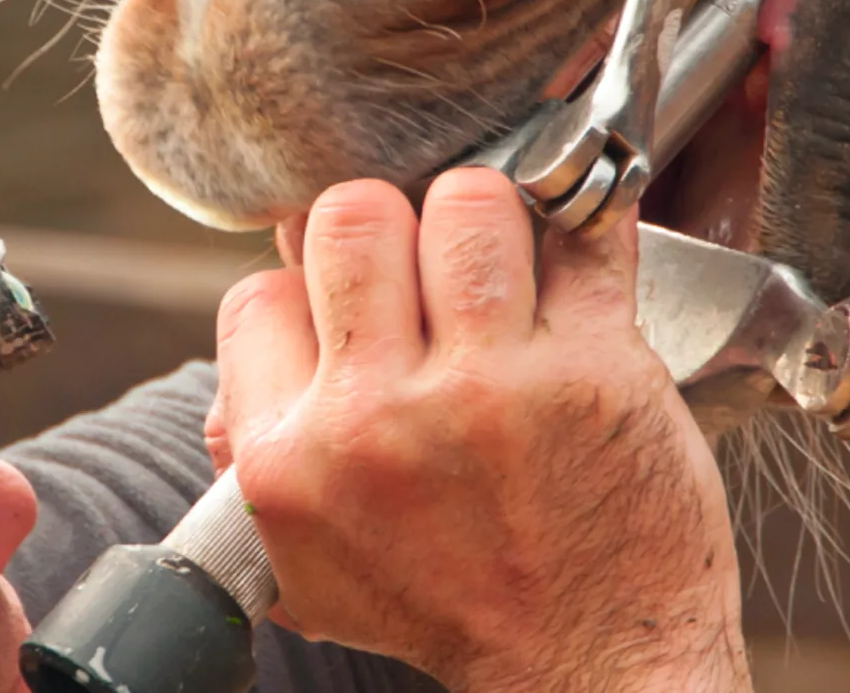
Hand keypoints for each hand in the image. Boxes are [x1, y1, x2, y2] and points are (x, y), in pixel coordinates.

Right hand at [202, 169, 749, 691]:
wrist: (590, 663)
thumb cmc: (456, 608)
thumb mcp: (310, 564)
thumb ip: (254, 450)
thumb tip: (259, 320)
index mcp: (289, 461)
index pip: (261, 293)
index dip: (309, 287)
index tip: (358, 303)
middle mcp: (378, 418)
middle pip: (352, 217)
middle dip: (389, 224)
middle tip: (426, 262)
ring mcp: (491, 386)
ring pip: (465, 202)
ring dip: (487, 214)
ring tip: (504, 255)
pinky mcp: (594, 368)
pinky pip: (584, 238)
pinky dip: (585, 222)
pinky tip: (579, 239)